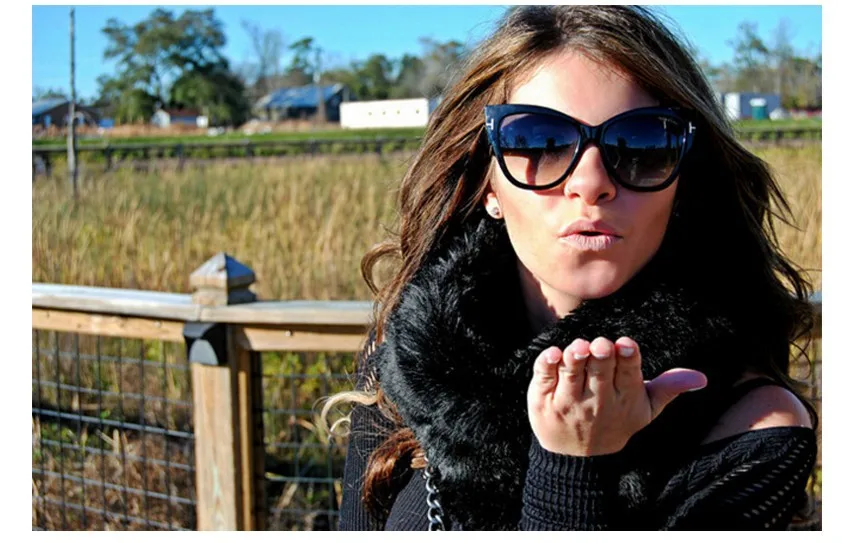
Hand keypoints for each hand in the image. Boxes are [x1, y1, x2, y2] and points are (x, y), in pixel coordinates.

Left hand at [526, 336, 706, 455]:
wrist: (577, 460)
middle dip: (601, 355)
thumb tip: (701, 377)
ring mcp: (567, 401)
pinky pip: (543, 378)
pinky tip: (553, 354)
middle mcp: (596, 400)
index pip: (628, 374)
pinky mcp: (542, 400)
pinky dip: (546, 365)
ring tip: (578, 348)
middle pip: (599, 370)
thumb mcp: (645, 410)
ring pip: (571, 373)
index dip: (627, 357)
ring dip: (574, 358)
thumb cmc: (615, 422)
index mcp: (625, 398)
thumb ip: (669, 389)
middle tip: (601, 344)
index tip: (625, 344)